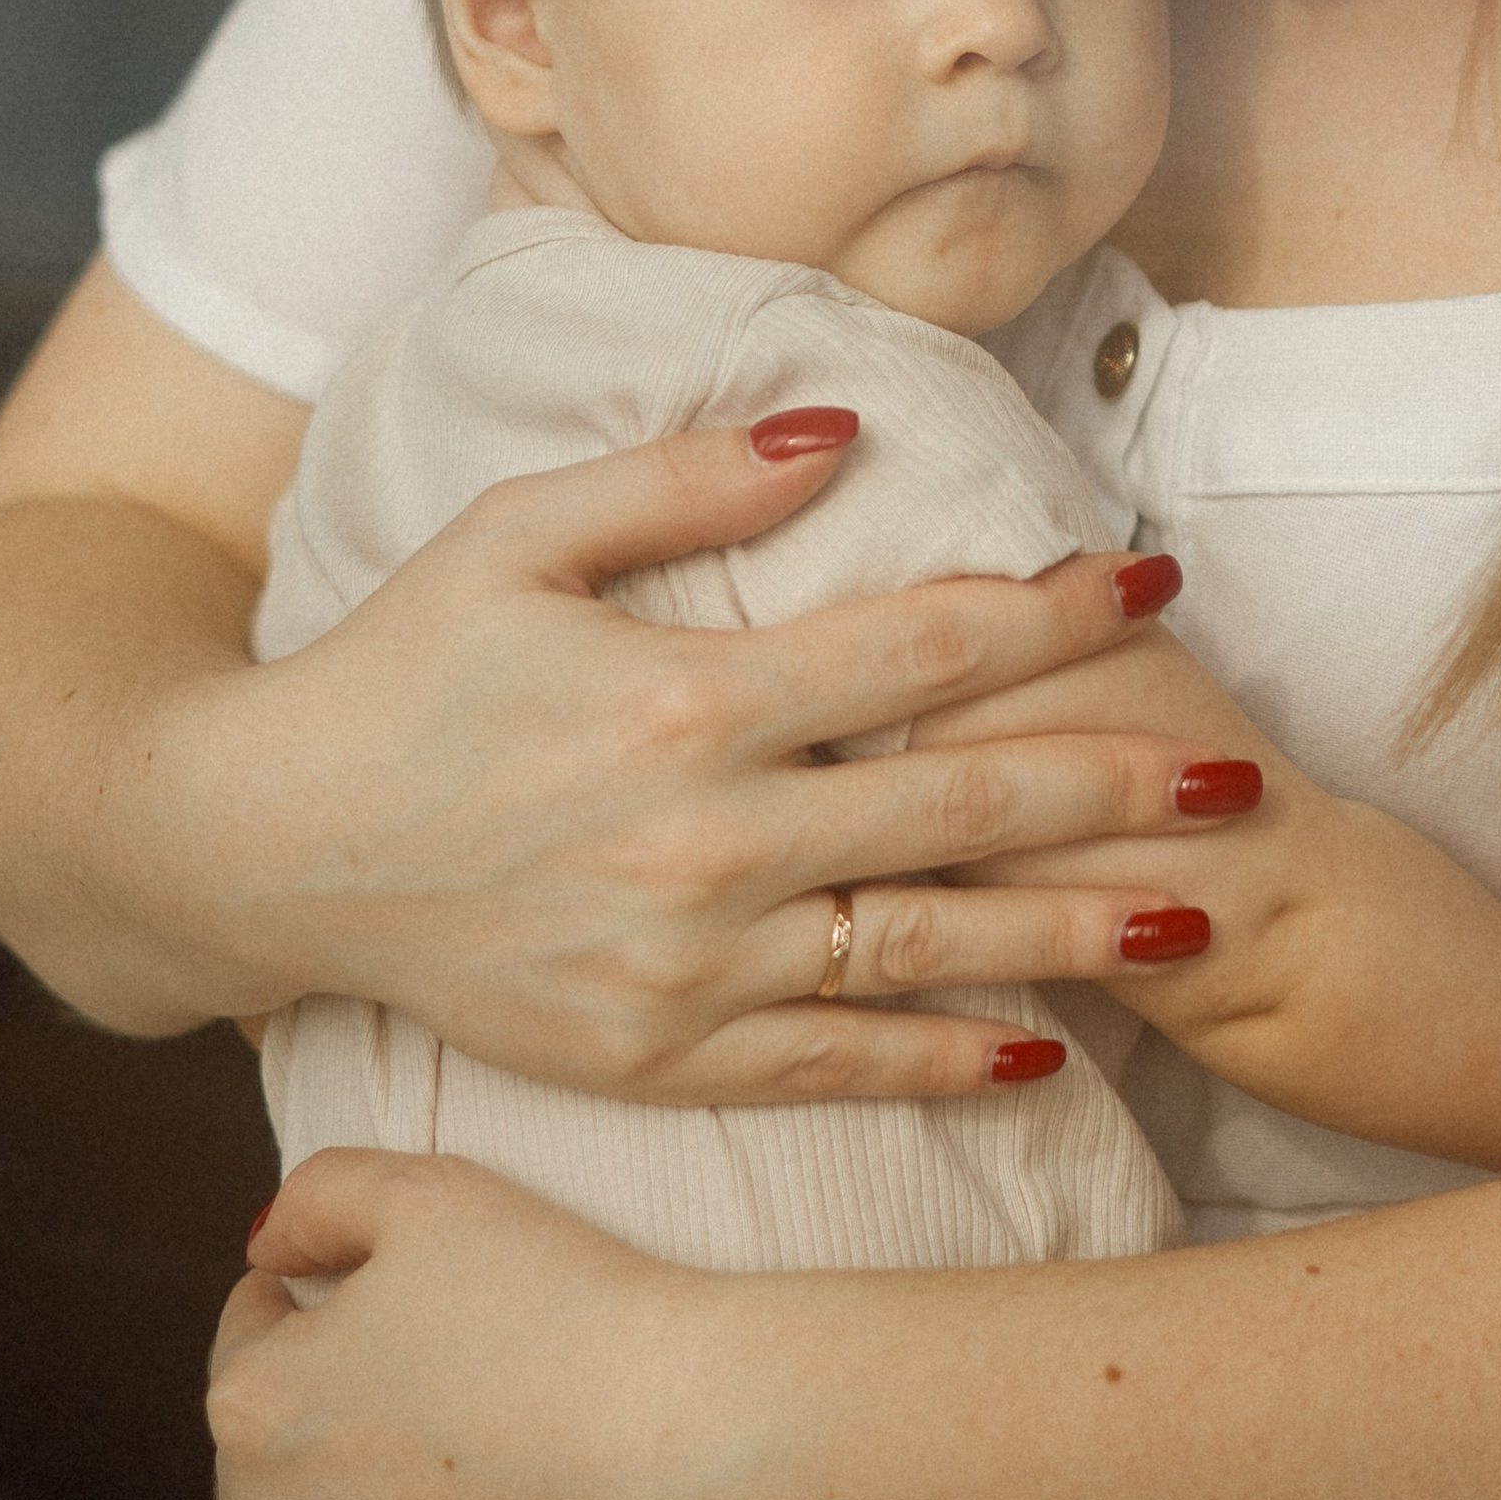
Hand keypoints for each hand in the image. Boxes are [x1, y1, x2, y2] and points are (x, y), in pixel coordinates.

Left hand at [165, 1153, 699, 1499]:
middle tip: (371, 1407)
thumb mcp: (434, 1192)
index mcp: (266, 1394)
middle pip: (249, 1473)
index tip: (337, 1297)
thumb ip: (320, 1196)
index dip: (291, 1309)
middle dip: (285, 1437)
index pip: (246, 1342)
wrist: (684, 1439)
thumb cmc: (572, 1304)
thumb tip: (261, 1248)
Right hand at [178, 428, 1238, 1104]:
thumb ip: (686, 480)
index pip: (918, 646)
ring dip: (1074, 934)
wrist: (257, 851)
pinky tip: (1044, 1046)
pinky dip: (943, 1060)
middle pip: (959, 803)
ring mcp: (680, 967)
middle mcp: (701, 842)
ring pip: (925, 949)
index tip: (1155, 585)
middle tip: (1244, 768)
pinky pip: (829, 1068)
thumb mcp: (518, 533)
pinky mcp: (650, 1058)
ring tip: (1203, 915)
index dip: (1052, 615)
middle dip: (1117, 781)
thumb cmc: (395, 669)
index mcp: (682, 700)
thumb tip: (845, 431)